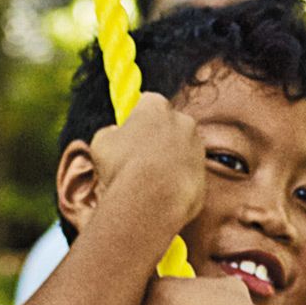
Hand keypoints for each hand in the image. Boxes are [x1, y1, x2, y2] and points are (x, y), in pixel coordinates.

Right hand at [87, 92, 205, 236]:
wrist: (151, 201)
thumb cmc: (122, 167)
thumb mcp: (101, 143)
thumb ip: (110, 132)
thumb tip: (114, 133)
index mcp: (157, 106)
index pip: (148, 103)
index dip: (137, 117)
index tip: (129, 131)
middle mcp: (183, 121)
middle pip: (168, 125)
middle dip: (156, 138)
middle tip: (138, 158)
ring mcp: (197, 147)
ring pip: (180, 150)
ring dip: (168, 160)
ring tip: (148, 180)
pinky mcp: (204, 173)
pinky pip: (187, 174)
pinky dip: (176, 181)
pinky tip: (161, 193)